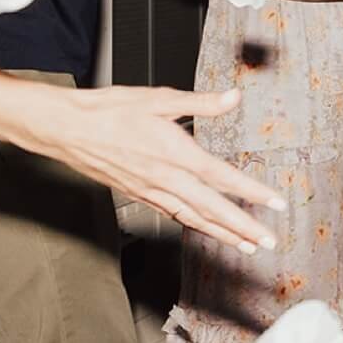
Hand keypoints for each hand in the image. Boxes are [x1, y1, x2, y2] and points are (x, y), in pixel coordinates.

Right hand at [21, 85, 283, 252]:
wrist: (66, 129)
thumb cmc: (110, 110)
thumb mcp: (159, 98)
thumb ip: (201, 102)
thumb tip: (233, 97)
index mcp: (175, 153)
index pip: (223, 177)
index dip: (252, 192)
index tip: (276, 203)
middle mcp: (165, 178)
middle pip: (212, 208)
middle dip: (243, 227)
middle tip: (268, 241)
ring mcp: (151, 190)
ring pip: (193, 218)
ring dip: (221, 233)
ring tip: (246, 245)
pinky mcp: (138, 195)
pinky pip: (173, 214)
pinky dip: (194, 225)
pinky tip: (207, 229)